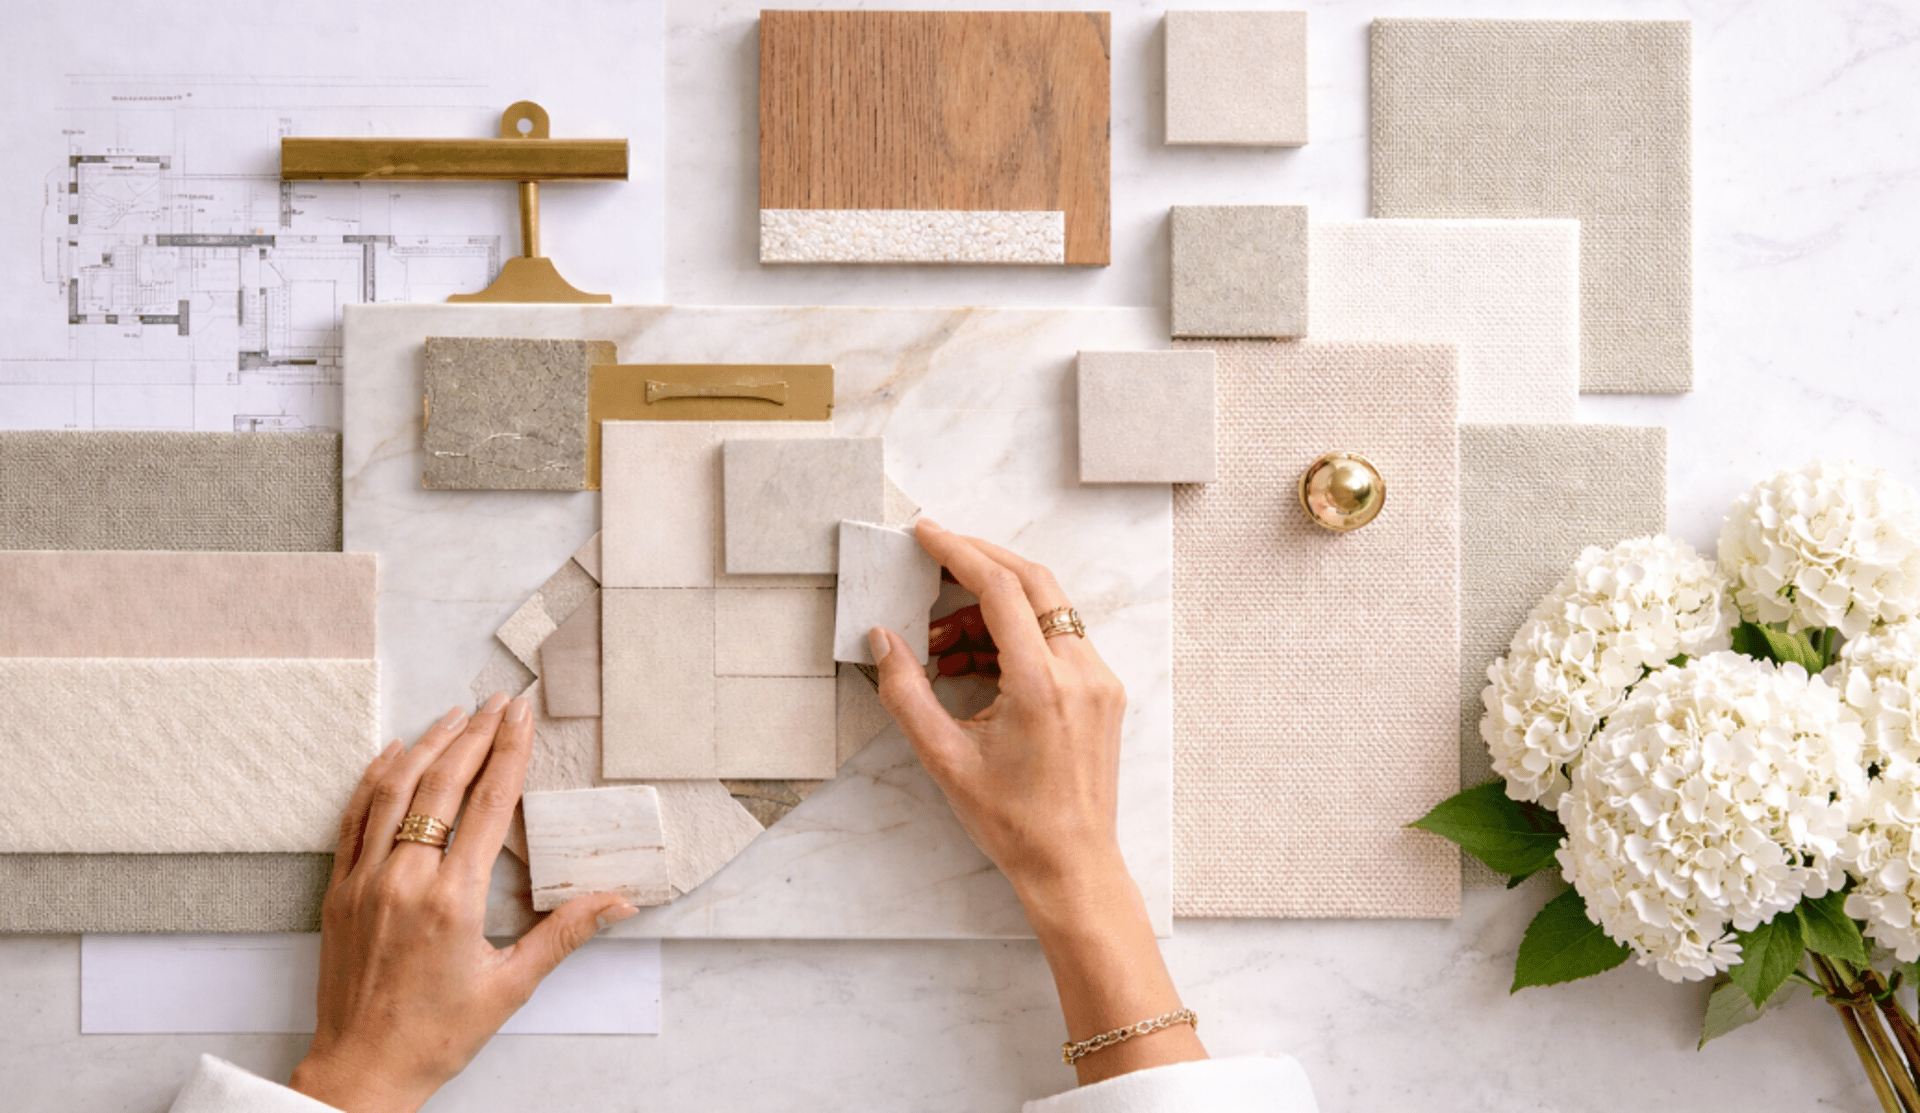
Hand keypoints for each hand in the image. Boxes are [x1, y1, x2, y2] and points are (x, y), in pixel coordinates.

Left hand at [288, 692, 638, 1112]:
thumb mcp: (511, 986)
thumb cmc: (436, 1035)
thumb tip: (620, 902)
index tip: (520, 716)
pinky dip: (374, 780)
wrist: (362, 1071)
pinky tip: (392, 755)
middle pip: (442, 786)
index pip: (488, 805)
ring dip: (426, 747)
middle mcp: (405, 881)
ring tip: (453, 716)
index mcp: (452, 901)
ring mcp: (365, 882)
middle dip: (473, 736)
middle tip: (497, 703)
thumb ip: (565, 933)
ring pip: (394, 792)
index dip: (507, 753)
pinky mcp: (339, 891)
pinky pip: (354, 819)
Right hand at [870, 521, 1204, 1084]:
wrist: (1070, 864)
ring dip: (991, 607)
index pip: (1001, 590)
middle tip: (932, 558)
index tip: (925, 535)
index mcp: (1041, 685)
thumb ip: (906, 692)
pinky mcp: (1102, 691)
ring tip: (939, 640)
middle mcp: (1079, 672)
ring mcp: (1097, 679)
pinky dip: (1014, 634)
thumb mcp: (944, 758)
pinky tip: (972, 661)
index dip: (959, 553)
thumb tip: (881, 639)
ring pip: (1045, 608)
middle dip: (979, 562)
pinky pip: (1057, 637)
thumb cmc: (1012, 822)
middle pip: (1032, 581)